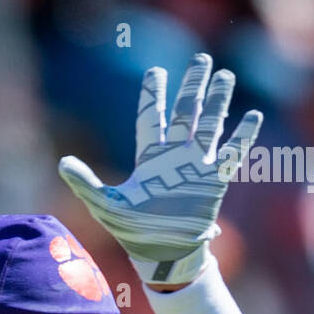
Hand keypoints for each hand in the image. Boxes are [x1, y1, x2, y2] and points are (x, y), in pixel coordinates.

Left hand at [57, 53, 261, 286]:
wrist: (160, 254)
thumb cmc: (131, 231)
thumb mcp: (104, 204)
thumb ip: (84, 182)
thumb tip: (61, 163)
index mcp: (149, 157)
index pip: (152, 117)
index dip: (154, 95)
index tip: (157, 72)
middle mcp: (175, 156)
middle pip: (187, 112)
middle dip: (193, 86)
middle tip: (202, 60)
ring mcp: (197, 166)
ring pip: (210, 124)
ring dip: (218, 101)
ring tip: (226, 76)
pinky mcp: (214, 182)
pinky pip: (231, 153)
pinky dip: (242, 135)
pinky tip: (252, 115)